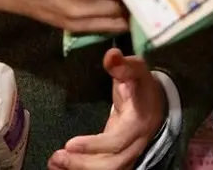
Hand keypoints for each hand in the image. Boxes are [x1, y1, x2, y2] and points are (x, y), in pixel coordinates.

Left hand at [48, 48, 166, 169]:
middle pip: (112, 163)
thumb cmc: (141, 85)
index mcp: (138, 121)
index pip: (118, 141)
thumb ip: (123, 64)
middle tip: (58, 156)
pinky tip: (60, 166)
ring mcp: (128, 153)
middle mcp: (135, 143)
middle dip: (83, 163)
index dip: (95, 146)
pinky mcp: (119, 158)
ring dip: (80, 169)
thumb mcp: (136, 70)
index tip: (70, 143)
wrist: (156, 104)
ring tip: (56, 161)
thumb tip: (111, 55)